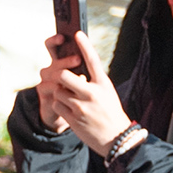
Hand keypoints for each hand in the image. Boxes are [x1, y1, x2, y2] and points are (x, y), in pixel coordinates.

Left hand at [43, 43, 132, 157]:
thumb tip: (77, 66)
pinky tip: (68, 109)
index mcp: (103, 84)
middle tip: (62, 77)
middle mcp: (92, 93)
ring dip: (59, 93)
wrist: (116, 139)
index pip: (93, 60)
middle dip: (59, 74)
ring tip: (70, 98)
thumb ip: (94, 79)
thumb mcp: (107, 91)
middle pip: (64, 75)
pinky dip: (59, 105)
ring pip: (57, 91)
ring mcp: (81, 107)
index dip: (85, 45)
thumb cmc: (111, 111)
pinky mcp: (73, 119)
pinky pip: (56, 105)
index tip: (77, 33)